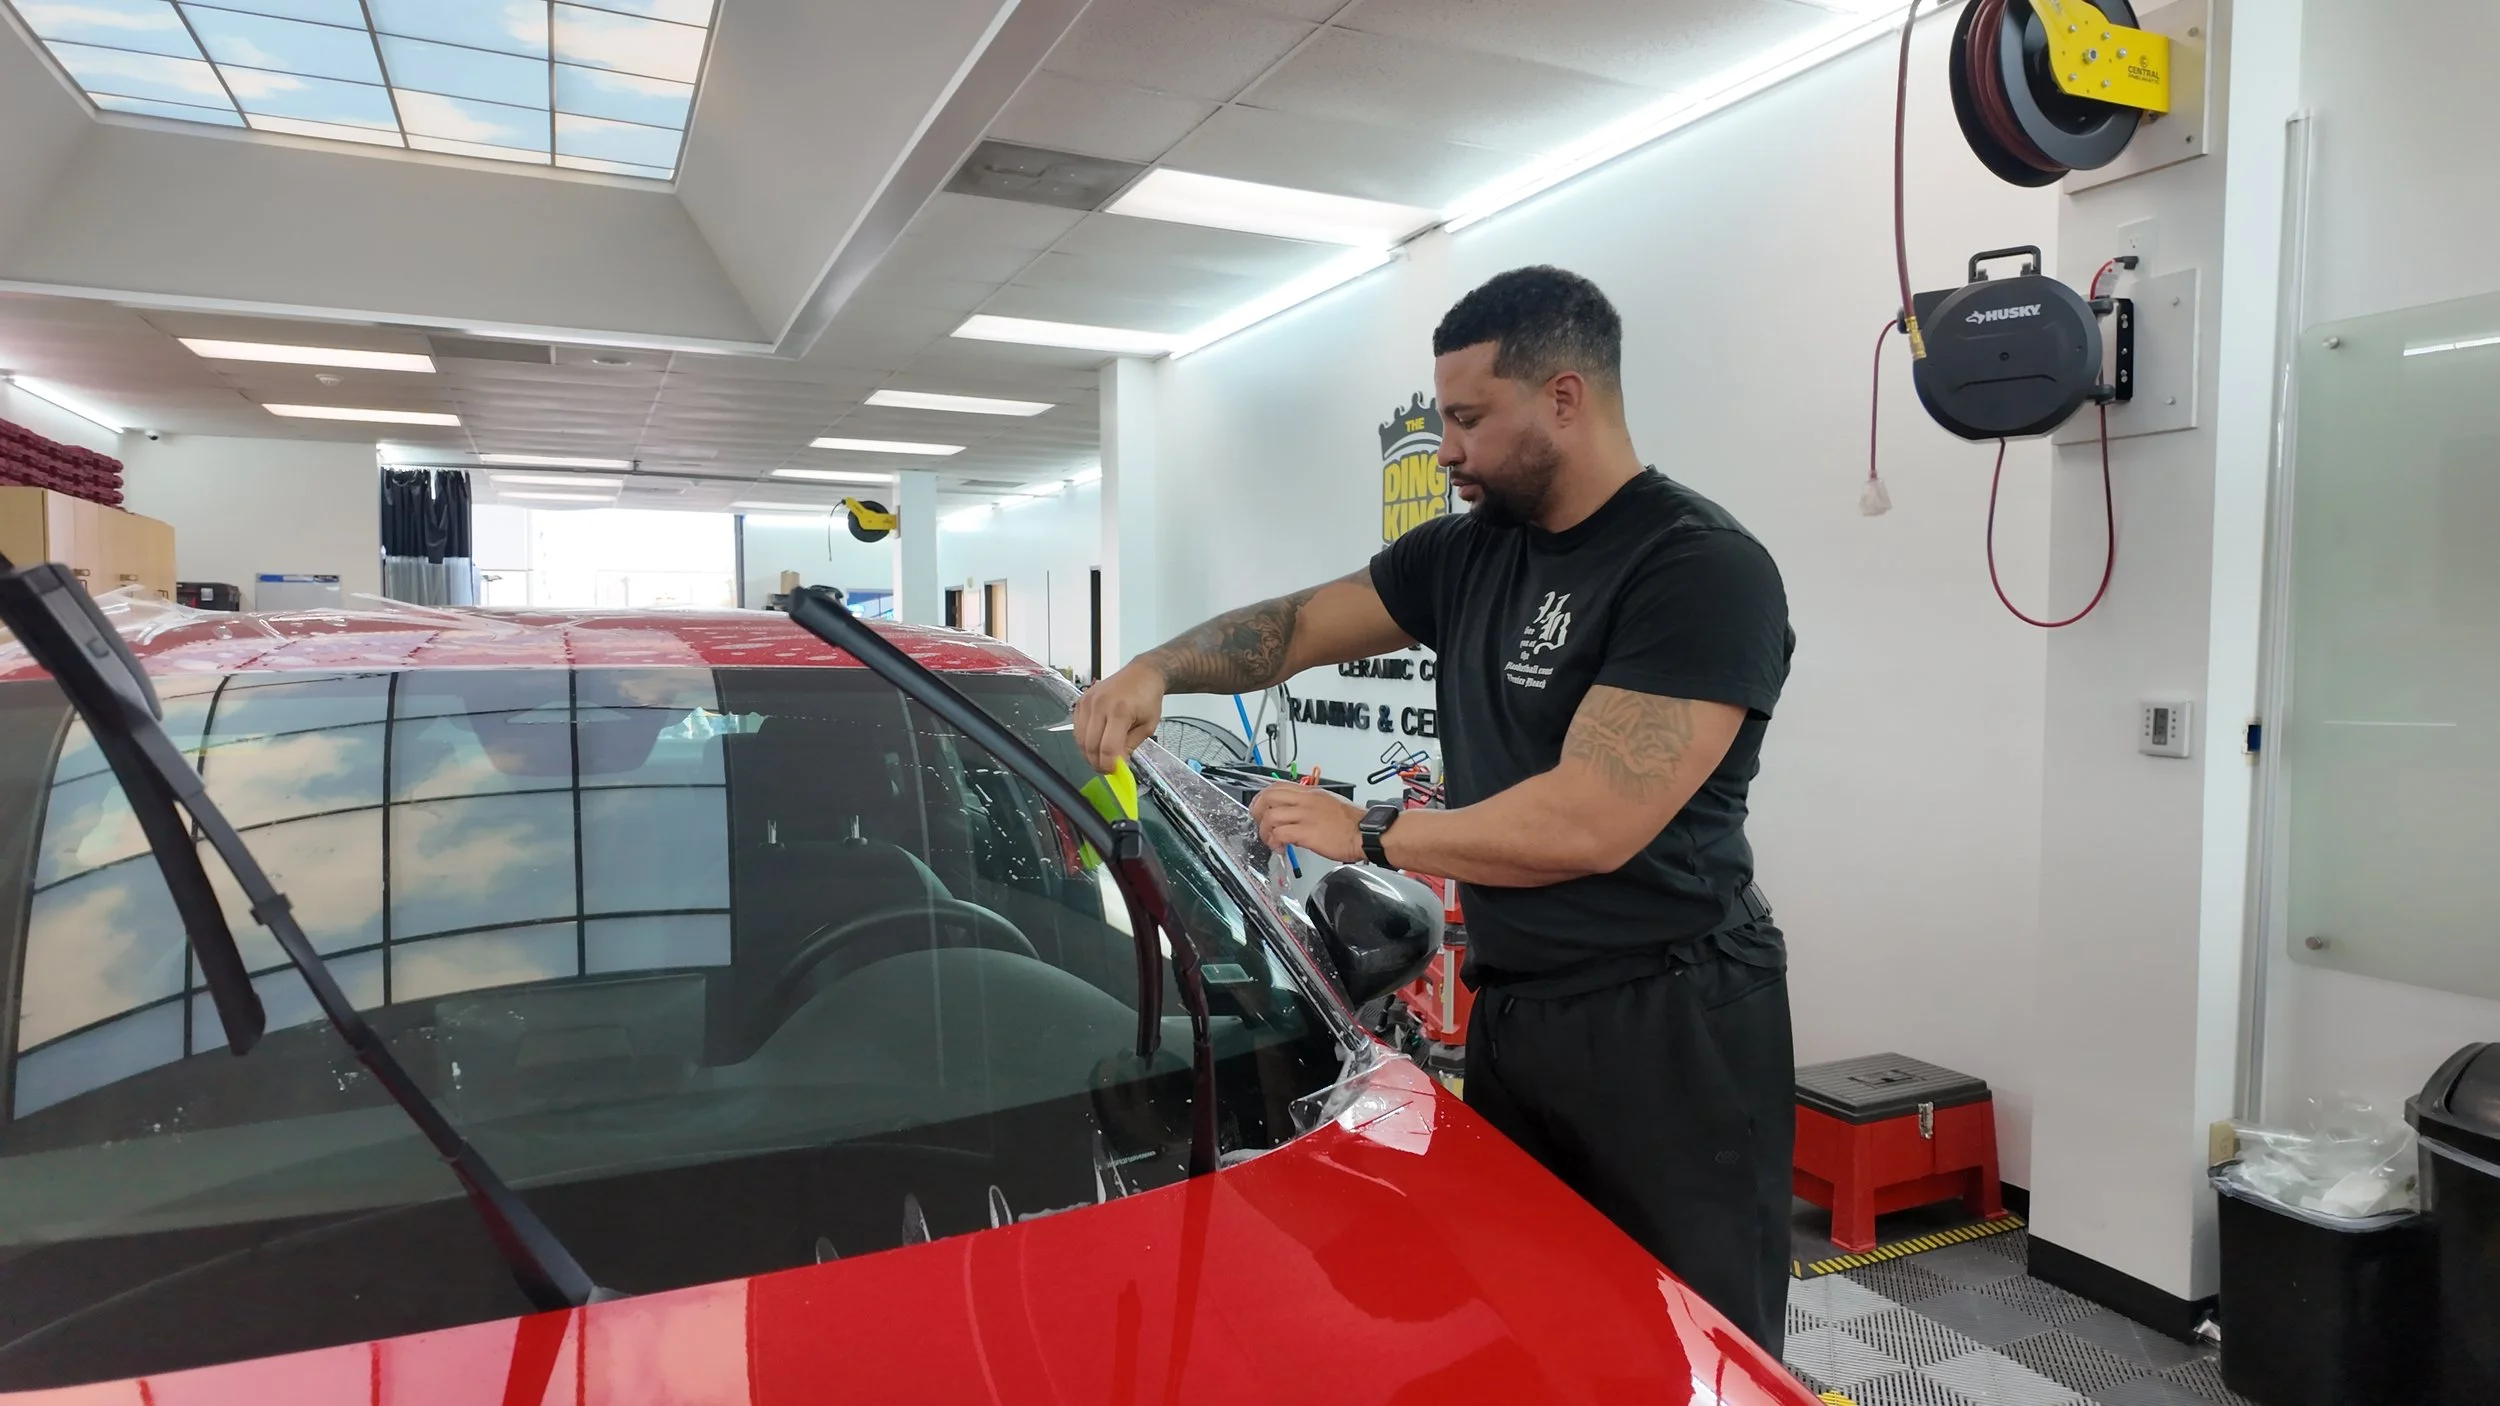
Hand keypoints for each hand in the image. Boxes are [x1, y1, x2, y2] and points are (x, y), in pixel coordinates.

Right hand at [1072, 662, 1166, 773]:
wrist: (1142, 673)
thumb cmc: (1148, 699)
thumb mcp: (1147, 726)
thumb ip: (1130, 746)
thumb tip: (1117, 764)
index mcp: (1120, 711)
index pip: (1108, 748)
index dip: (1108, 765)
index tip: (1114, 772)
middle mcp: (1100, 705)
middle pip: (1090, 745)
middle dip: (1097, 762)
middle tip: (1106, 769)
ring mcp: (1088, 701)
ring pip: (1080, 738)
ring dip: (1088, 753)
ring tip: (1100, 758)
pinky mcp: (1082, 699)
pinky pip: (1077, 727)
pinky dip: (1083, 739)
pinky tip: (1095, 742)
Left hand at [1250, 785, 1368, 863]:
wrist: (1366, 832)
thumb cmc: (1353, 822)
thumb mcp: (1329, 803)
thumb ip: (1310, 805)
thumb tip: (1296, 813)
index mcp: (1311, 792)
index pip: (1277, 786)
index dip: (1263, 797)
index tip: (1261, 809)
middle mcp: (1306, 801)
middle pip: (1268, 797)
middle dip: (1257, 811)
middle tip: (1260, 824)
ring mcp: (1305, 816)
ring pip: (1271, 817)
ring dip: (1265, 831)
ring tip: (1271, 841)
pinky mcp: (1307, 833)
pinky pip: (1280, 834)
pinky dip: (1275, 842)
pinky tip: (1280, 848)